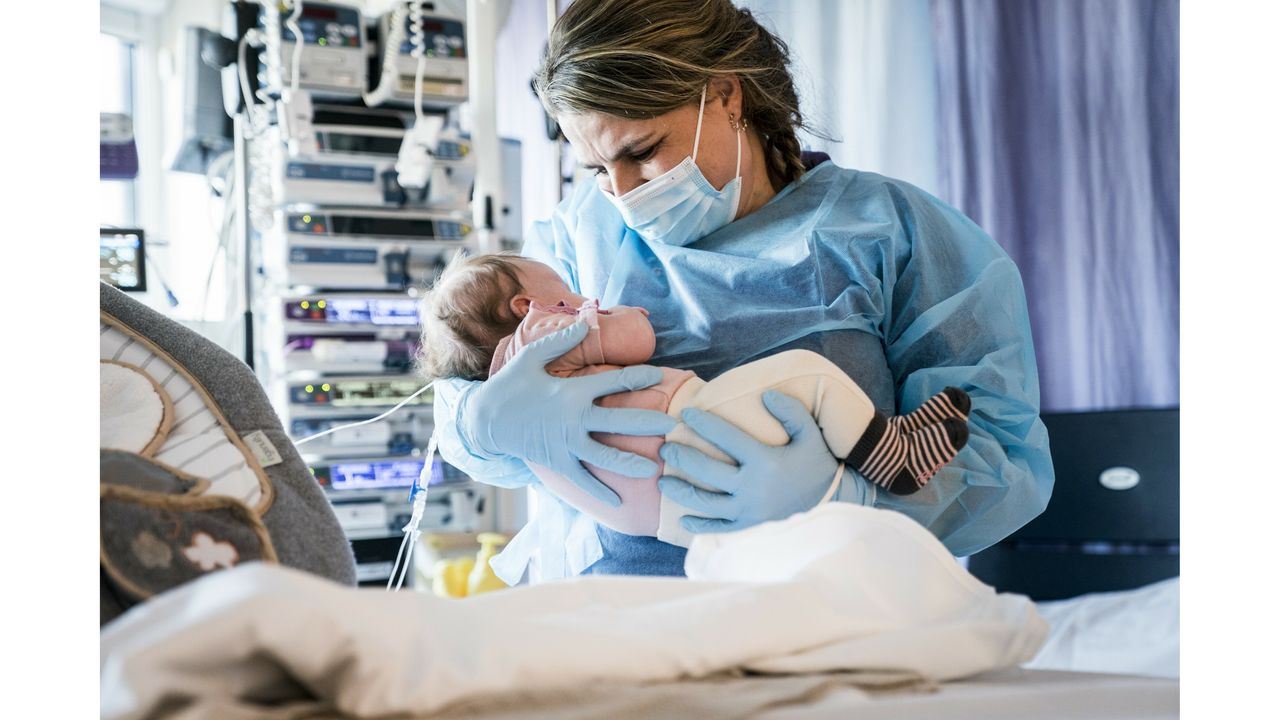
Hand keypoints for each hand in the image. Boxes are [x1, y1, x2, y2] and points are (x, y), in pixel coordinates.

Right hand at [460, 321, 676, 506]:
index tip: (660, 376)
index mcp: (571, 391)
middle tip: (674, 426)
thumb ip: (561, 341)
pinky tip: (619, 502)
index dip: (639, 378)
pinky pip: (582, 479)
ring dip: (632, 462)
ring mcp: (566, 444)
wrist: (484, 419)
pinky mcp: (557, 462)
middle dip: (648, 423)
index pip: (614, 382)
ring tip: (657, 468)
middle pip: (618, 421)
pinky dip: (599, 491)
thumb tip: (587, 322)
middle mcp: (573, 419)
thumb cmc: (510, 385)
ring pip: (605, 455)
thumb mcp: (531, 357)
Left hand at [657, 390, 839, 532]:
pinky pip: (718, 530)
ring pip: (705, 501)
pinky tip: (682, 518)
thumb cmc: (820, 469)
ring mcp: (748, 511)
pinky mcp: (748, 529)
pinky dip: (698, 525)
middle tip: (665, 446)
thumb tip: (767, 394)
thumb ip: (793, 413)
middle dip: (682, 456)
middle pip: (706, 470)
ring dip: (680, 489)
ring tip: (663, 479)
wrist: (835, 507)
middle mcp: (752, 487)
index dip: (703, 423)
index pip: (726, 437)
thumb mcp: (812, 437)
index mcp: (765, 461)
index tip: (686, 413)